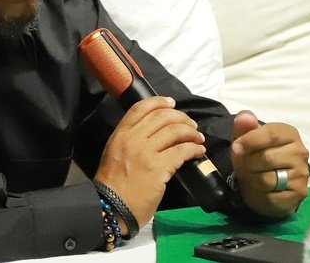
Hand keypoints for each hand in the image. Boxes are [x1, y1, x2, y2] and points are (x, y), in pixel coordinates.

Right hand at [93, 96, 205, 232]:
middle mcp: (133, 139)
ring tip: (198, 138)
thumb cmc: (112, 184)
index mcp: (121, 134)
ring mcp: (146, 153)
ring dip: (191, 132)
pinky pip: (182, 151)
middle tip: (191, 124)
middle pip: (162, 117)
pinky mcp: (159, 168)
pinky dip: (194, 149)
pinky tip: (199, 151)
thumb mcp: (114, 153)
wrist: (111, 208)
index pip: (140, 108)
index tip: (172, 103)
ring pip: (175, 131)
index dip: (159, 102)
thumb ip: (130, 139)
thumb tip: (154, 133)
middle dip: (181, 117)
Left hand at [230, 111, 308, 217]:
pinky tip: (262, 189)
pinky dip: (260, 194)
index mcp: (290, 133)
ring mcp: (302, 173)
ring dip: (253, 179)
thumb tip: (245, 117)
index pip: (271, 134)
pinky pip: (272, 196)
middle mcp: (300, 152)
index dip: (250, 140)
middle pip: (267, 157)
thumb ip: (243, 126)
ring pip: (268, 178)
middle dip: (249, 163)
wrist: (260, 183)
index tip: (236, 147)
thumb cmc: (254, 156)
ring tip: (254, 175)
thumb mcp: (244, 139)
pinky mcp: (299, 192)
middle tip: (247, 165)